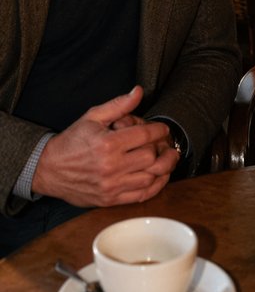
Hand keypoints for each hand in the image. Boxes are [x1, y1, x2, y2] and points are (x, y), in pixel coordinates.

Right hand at [32, 86, 179, 206]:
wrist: (50, 169)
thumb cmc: (73, 140)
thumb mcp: (93, 117)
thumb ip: (118, 105)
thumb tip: (138, 91)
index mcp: (108, 144)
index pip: (145, 136)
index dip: (159, 130)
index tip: (162, 128)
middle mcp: (111, 166)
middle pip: (151, 157)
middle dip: (162, 148)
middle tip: (165, 143)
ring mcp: (111, 185)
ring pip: (150, 178)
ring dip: (163, 167)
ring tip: (167, 158)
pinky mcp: (110, 200)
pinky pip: (141, 196)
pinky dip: (156, 186)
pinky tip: (160, 176)